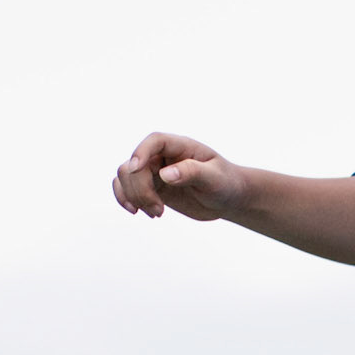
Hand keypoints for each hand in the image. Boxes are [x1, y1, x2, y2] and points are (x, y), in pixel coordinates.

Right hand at [113, 133, 247, 222]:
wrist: (228, 198)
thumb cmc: (226, 183)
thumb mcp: (215, 178)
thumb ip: (192, 172)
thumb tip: (165, 174)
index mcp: (181, 146)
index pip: (155, 141)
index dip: (141, 152)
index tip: (135, 169)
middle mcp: (164, 156)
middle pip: (134, 164)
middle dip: (140, 189)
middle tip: (159, 211)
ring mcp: (155, 171)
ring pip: (125, 176)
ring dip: (134, 197)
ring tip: (156, 213)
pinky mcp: (151, 186)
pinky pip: (126, 188)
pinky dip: (125, 199)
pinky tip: (137, 212)